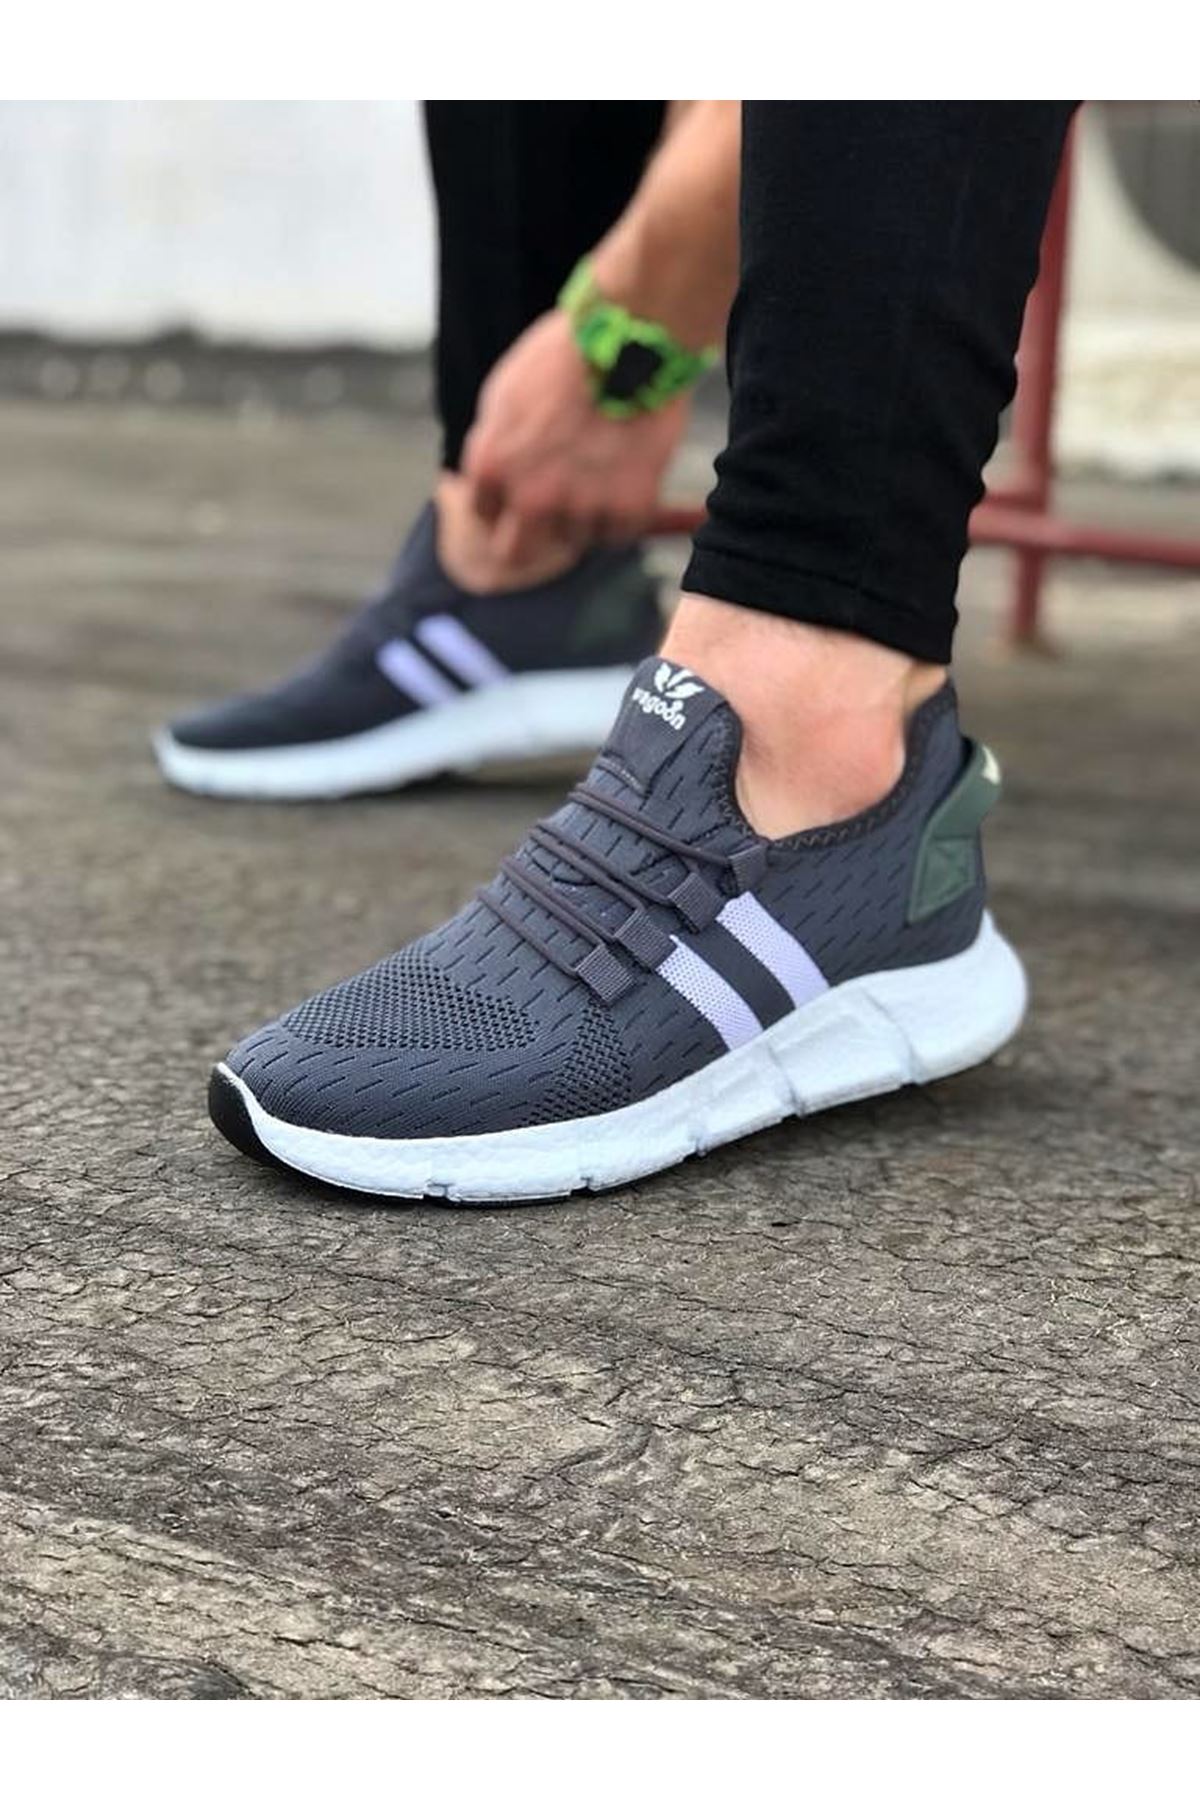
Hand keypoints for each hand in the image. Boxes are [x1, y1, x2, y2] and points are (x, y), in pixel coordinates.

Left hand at [461, 310, 688, 564]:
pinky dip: (623, 512)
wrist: (632, 337)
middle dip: (531, 534)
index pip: (484, 512)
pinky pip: (618, 533)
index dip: (505, 498)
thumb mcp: (504, 395)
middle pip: (516, 552)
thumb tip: (488, 480)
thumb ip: (494, 445)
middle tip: (554, 511)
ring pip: (575, 539)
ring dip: (585, 515)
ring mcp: (581, 507)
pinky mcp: (628, 509)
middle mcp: (530, 496)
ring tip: (602, 468)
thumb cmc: (566, 353)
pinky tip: (627, 475)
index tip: (525, 485)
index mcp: (490, 466)